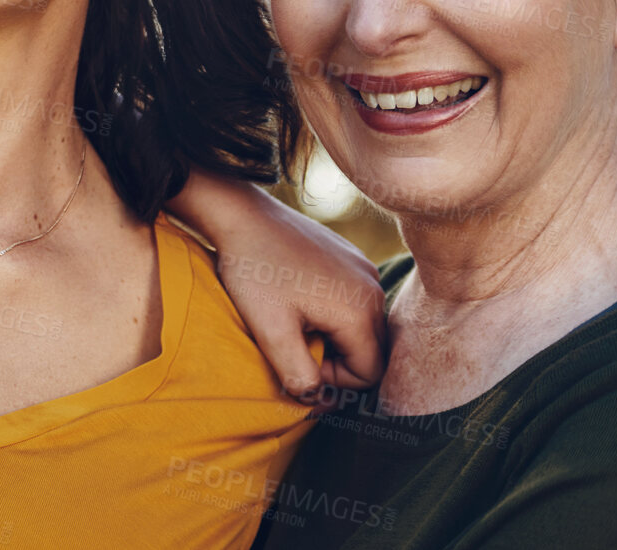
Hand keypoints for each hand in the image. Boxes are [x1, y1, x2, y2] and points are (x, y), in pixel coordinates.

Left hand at [168, 173, 386, 403]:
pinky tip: (299, 299)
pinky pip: (355, 299)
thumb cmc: (254, 273)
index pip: (369, 374)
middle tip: (295, 345)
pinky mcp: (351, 256)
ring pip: (362, 326)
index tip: (298, 360)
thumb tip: (320, 400)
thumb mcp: (272, 333)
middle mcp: (373, 289)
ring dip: (334, 335)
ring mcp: (365, 268)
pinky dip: (333, 311)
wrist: (242, 217)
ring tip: (295, 321)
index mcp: (360, 312)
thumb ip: (300, 375)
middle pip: (371, 350)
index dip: (335, 381)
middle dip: (337, 359)